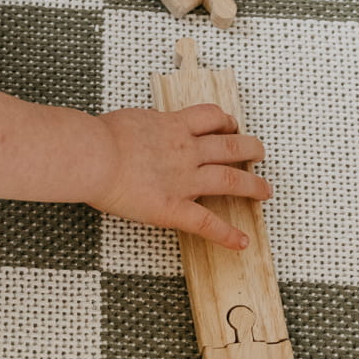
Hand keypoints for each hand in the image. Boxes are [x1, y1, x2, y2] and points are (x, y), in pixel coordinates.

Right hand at [88, 105, 268, 250]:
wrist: (94, 155)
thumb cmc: (99, 137)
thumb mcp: (127, 121)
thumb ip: (141, 128)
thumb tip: (136, 132)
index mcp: (172, 126)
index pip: (209, 117)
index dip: (225, 121)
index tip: (230, 124)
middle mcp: (185, 151)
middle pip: (229, 146)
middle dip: (249, 148)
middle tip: (258, 152)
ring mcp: (184, 180)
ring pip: (229, 179)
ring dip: (252, 185)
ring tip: (265, 190)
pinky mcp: (174, 208)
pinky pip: (207, 223)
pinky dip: (227, 235)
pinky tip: (241, 242)